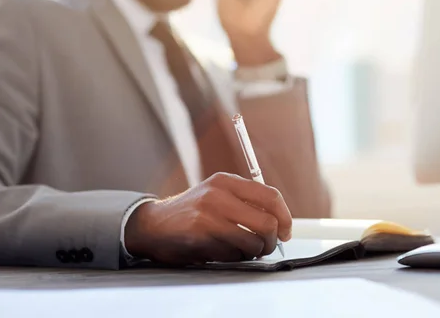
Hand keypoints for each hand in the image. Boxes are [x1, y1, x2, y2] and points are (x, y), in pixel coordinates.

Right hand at [125, 173, 292, 264]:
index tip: (286, 231)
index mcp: (226, 181)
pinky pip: (232, 255)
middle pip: (267, 223)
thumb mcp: (217, 194)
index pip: (270, 196)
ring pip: (252, 243)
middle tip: (266, 246)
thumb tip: (280, 223)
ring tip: (243, 250)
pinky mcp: (200, 236)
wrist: (154, 224)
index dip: (285, 217)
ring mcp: (208, 215)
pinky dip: (233, 258)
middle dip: (271, 241)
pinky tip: (222, 252)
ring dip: (252, 253)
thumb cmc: (192, 212)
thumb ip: (246, 202)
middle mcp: (218, 195)